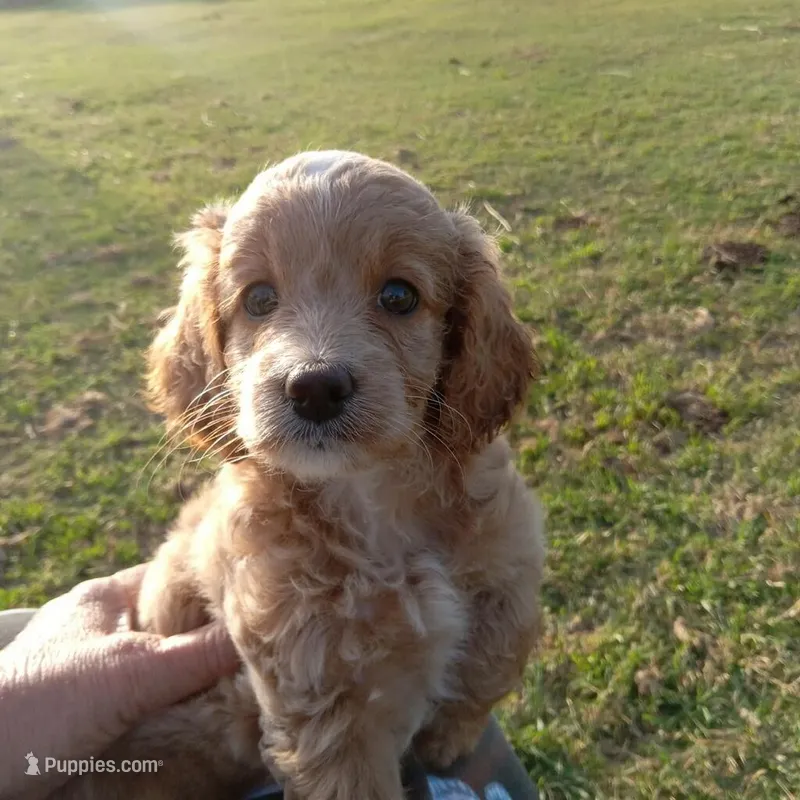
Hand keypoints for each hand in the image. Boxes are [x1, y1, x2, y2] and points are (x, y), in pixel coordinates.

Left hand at [0, 564, 239, 799]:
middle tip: (257, 649)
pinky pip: (146, 703)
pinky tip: (202, 719)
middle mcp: (99, 630)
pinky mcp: (88, 715)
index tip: (257, 599)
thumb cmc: (42, 702)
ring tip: (242, 686)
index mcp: (104, 597)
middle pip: (170, 625)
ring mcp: (92, 673)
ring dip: (193, 680)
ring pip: (160, 667)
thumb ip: (196, 653)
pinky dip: (173, 710)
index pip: (172, 575)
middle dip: (210, 639)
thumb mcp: (130, 671)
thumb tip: (260, 633)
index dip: (214, 583)